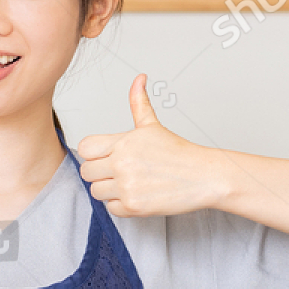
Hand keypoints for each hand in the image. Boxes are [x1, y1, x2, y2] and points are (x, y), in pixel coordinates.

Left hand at [76, 75, 223, 216]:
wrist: (203, 177)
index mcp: (124, 142)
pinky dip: (122, 205)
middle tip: (119, 172)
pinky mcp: (133, 206)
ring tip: (130, 183)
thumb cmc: (179, 154)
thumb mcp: (153, 126)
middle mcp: (122, 163)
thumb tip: (139, 79)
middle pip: (86, 172)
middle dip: (100, 173)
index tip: (105, 156)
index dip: (92, 153)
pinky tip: (137, 194)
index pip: (84, 148)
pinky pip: (111, 209)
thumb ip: (139, 103)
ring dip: (109, 190)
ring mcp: (127, 186)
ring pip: (96, 191)